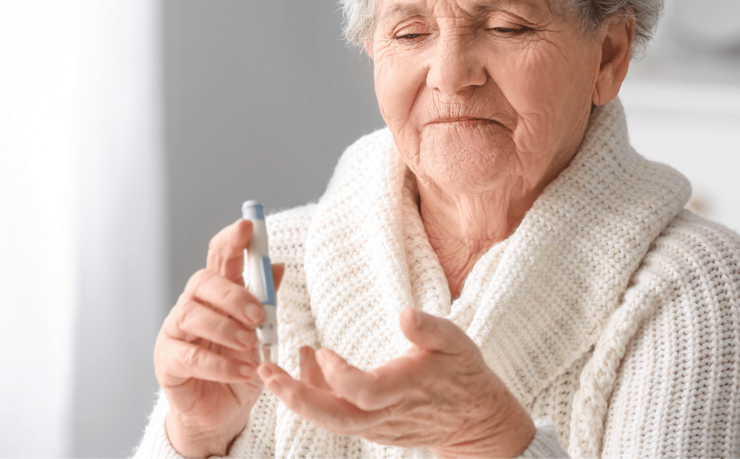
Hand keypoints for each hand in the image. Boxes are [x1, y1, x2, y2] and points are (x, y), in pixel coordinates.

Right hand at [154, 219, 283, 457]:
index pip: (219, 256)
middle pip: (203, 282)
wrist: (222, 412)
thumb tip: (278, 266)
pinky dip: (220, 364)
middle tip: (258, 314)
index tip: (249, 226)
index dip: (232, 239)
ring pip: (192, 315)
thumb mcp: (262, 335)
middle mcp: (192, 306)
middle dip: (232, 294)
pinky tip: (244, 372)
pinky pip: (190, 357)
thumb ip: (266, 301)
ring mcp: (175, 333)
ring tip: (250, 345)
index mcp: (216, 294)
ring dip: (225, 328)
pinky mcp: (168, 362)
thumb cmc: (240, 367)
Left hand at [258, 307, 534, 457]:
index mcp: (405, 388)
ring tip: (271, 371)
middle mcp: (386, 414)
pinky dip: (316, 395)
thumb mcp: (455, 342)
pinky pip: (337, 415)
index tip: (320, 350)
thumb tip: (404, 313)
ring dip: (297, 396)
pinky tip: (304, 367)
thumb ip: (429, 328)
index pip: (362, 391)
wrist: (473, 418)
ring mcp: (376, 425)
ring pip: (330, 419)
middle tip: (266, 374)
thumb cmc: (463, 374)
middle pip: (334, 417)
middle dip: (296, 397)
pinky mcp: (371, 427)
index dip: (337, 375)